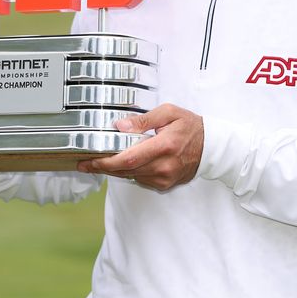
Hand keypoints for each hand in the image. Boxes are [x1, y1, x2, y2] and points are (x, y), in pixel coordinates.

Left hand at [78, 103, 203, 191]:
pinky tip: (124, 163)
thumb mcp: (169, 113)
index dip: (107, 162)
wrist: (211, 147)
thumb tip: (120, 126)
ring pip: (131, 176)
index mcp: (164, 146)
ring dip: (114, 169)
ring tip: (100, 160)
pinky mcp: (165, 184)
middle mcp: (164, 165)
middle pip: (126, 171)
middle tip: (85, 162)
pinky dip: (129, 171)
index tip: (91, 160)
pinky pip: (140, 179)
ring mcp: (165, 177)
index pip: (129, 159)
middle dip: (103, 166)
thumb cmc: (190, 127)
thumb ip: (143, 119)